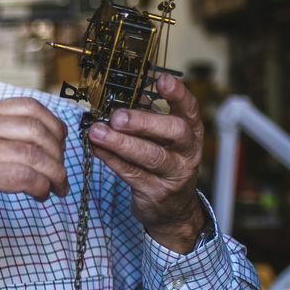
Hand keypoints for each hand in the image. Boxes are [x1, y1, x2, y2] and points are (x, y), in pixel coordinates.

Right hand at [0, 98, 68, 255]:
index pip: (31, 107)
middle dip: (58, 155)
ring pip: (36, 155)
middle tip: (61, 175)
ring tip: (55, 189)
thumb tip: (43, 139)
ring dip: (54, 175)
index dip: (54, 127)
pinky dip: (41, 187)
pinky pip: (25, 177)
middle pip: (38, 130)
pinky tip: (40, 195)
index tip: (61, 147)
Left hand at [86, 72, 207, 251]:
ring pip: (150, 155)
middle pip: (174, 131)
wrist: (174, 210)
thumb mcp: (164, 139)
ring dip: (120, 142)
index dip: (177, 93)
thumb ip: (148, 116)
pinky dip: (112, 160)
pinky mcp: (156, 192)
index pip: (189, 108)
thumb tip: (125, 92)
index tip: (161, 80)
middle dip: (144, 122)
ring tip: (97, 132)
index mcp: (191, 132)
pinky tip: (98, 149)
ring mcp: (174, 174)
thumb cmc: (165, 164)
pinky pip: (132, 173)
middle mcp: (188, 152)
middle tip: (117, 116)